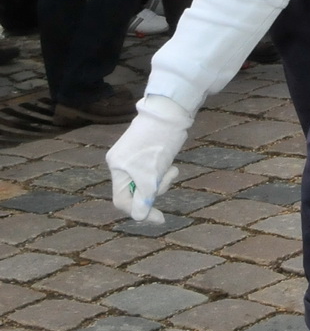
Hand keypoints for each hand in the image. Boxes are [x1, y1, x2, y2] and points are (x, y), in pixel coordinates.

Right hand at [107, 95, 193, 223]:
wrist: (170, 112)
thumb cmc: (159, 141)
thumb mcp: (151, 173)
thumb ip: (144, 196)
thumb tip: (139, 216)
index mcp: (117, 168)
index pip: (122, 200)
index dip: (140, 212)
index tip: (160, 218)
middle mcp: (121, 164)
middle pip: (136, 191)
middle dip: (155, 189)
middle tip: (170, 175)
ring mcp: (133, 158)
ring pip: (147, 182)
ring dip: (162, 180)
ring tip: (171, 167)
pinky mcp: (146, 153)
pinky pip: (152, 172)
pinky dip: (162, 172)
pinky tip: (171, 163)